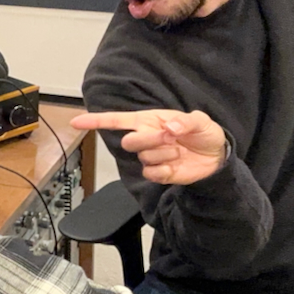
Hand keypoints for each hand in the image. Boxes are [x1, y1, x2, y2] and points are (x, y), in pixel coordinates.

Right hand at [70, 109, 226, 184]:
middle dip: (149, 139)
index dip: (96, 121)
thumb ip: (186, 122)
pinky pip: (151, 173)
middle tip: (170, 137)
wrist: (216, 158)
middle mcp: (146, 137)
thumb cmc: (205, 134)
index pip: (117, 120)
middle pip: (129, 141)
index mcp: (150, 120)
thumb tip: (169, 127)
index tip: (76, 122)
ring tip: (179, 149)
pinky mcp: (158, 173)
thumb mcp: (201, 122)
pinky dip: (165, 169)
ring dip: (164, 153)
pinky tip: (176, 164)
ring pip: (143, 157)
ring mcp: (151, 156)